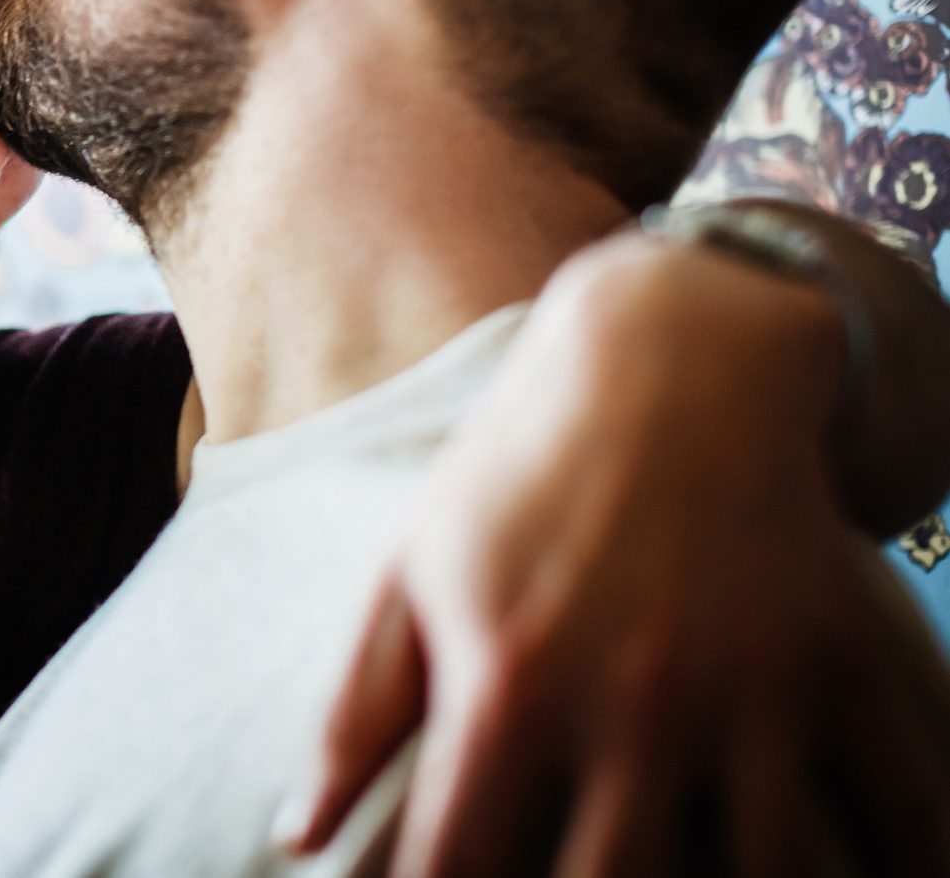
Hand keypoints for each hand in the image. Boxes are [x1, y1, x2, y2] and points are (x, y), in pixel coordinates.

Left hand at [276, 232, 949, 875]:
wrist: (670, 360)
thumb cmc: (516, 476)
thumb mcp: (411, 574)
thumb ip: (357, 715)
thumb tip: (296, 837)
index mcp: (507, 684)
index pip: (459, 864)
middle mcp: (628, 702)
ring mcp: (744, 690)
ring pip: (765, 876)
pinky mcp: (837, 667)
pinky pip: (892, 809)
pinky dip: (893, 860)